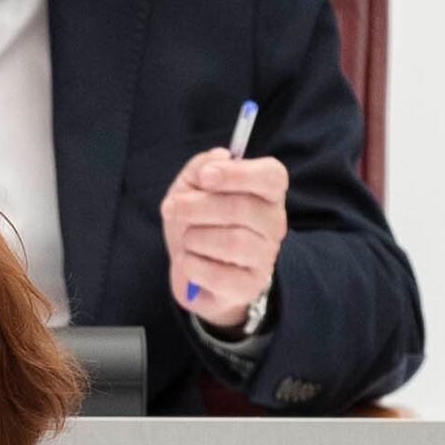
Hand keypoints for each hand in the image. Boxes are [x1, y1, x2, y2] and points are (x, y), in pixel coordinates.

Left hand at [160, 145, 289, 323]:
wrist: (193, 269)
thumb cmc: (198, 220)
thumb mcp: (192, 187)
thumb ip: (201, 167)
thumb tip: (217, 158)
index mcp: (267, 192)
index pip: (271, 176)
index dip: (237, 174)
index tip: (205, 177)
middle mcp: (274, 223)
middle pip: (241, 208)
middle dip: (196, 207)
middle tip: (171, 208)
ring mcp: (265, 256)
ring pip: (231, 242)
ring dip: (194, 237)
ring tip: (186, 238)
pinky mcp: (249, 286)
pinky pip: (218, 274)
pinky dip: (192, 264)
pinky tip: (189, 260)